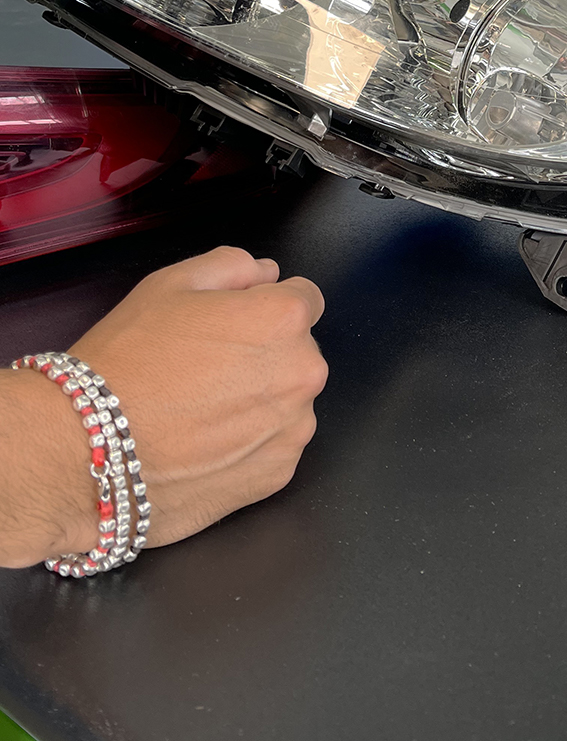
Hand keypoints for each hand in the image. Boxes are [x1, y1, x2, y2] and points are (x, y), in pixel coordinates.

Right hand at [3, 247, 327, 565]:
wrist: (87, 452)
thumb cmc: (127, 361)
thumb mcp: (169, 284)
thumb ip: (231, 266)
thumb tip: (267, 273)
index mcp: (283, 319)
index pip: (303, 298)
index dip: (265, 306)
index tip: (232, 324)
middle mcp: (304, 372)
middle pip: (297, 352)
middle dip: (264, 353)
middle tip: (205, 367)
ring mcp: (294, 429)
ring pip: (288, 401)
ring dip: (260, 400)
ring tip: (200, 409)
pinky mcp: (278, 474)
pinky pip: (275, 446)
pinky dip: (250, 444)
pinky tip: (204, 443)